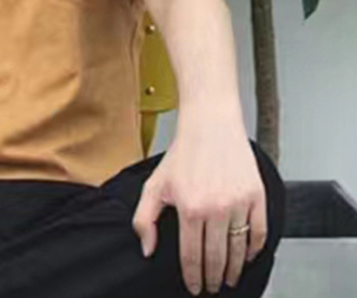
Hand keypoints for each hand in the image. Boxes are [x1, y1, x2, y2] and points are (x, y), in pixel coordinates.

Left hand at [132, 125, 267, 294]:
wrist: (210, 124)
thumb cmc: (184, 153)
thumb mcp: (154, 183)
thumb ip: (144, 217)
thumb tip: (147, 248)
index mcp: (190, 208)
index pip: (192, 256)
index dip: (193, 277)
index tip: (194, 287)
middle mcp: (216, 209)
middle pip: (217, 258)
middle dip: (213, 278)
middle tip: (212, 287)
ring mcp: (239, 203)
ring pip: (239, 250)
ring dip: (234, 269)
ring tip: (229, 278)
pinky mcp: (257, 196)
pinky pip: (260, 233)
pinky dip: (255, 249)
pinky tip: (247, 256)